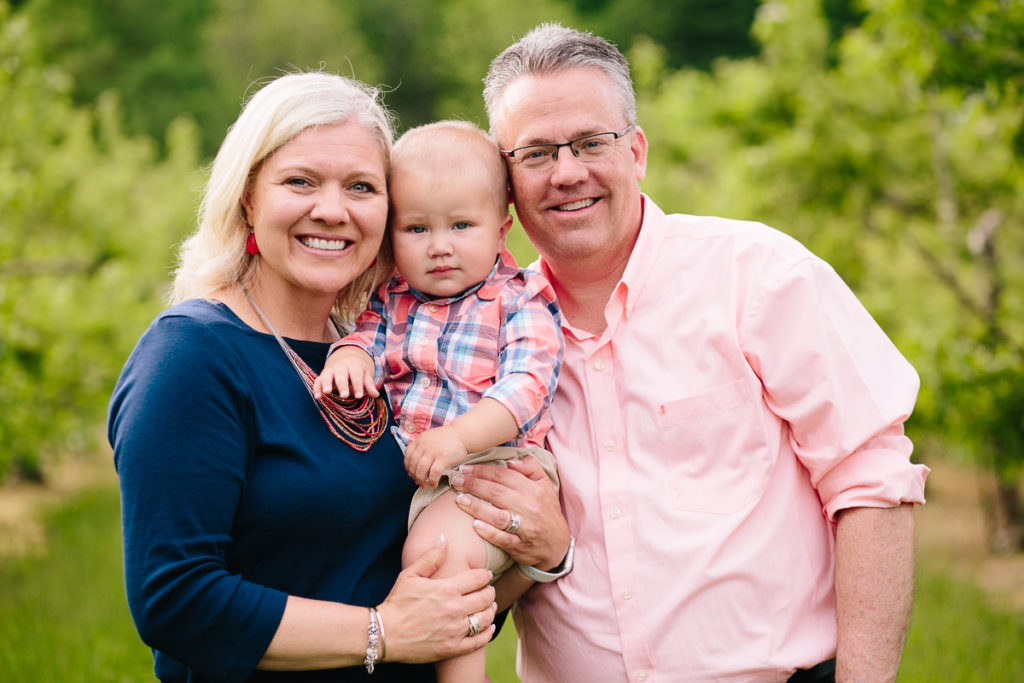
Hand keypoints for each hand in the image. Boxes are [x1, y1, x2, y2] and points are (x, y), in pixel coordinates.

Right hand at [313, 346, 377, 399]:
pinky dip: (316, 388)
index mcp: (354, 365)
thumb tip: (376, 394)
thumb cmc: (357, 369)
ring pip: (327, 375)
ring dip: (326, 383)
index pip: (356, 375)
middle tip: (344, 395)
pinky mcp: (322, 375)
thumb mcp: (365, 374)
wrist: (345, 356)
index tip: (359, 396)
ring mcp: (330, 370)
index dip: (358, 385)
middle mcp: (341, 367)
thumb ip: (369, 384)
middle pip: (341, 375)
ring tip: (327, 392)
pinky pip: (318, 380)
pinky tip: (317, 397)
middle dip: (342, 385)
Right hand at [377, 537, 496, 662]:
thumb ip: (430, 557)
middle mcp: (454, 609)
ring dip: (491, 610)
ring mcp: (455, 630)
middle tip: (488, 590)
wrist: (385, 634)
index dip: (485, 575)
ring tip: (489, 607)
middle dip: (490, 591)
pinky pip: (479, 641)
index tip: (486, 575)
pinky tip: (488, 627)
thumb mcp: (409, 575)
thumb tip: (444, 539)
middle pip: (486, 597)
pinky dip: (487, 633)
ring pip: (485, 618)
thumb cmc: (396, 603)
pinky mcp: (453, 648)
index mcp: (446, 589)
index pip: (478, 578)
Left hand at [405, 426, 467, 486]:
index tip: (410, 473)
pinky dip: (432, 481)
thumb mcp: (430, 438)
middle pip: (413, 464)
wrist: (463, 434)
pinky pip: (434, 473)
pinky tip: (434, 484)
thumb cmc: (448, 439)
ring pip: (421, 470)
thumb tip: (414, 466)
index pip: (407, 455)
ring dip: (420, 480)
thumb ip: (421, 448)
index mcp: (420, 439)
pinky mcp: (443, 458)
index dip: (407, 467)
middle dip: (413, 476)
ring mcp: (433, 451)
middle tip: (417, 482)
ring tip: (424, 485)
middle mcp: (424, 445)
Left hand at [452, 456, 569, 569]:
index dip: (482, 471)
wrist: (558, 545)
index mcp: (534, 490)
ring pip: (498, 515)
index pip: (504, 476)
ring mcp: (525, 528)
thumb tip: (511, 461)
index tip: (465, 469)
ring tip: (459, 500)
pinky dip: (489, 532)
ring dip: (476, 507)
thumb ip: (531, 468)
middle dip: (473, 485)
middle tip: (455, 481)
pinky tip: (475, 525)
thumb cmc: (547, 511)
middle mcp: (530, 507)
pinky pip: (503, 539)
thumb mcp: (545, 485)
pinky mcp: (520, 546)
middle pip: (497, 492)